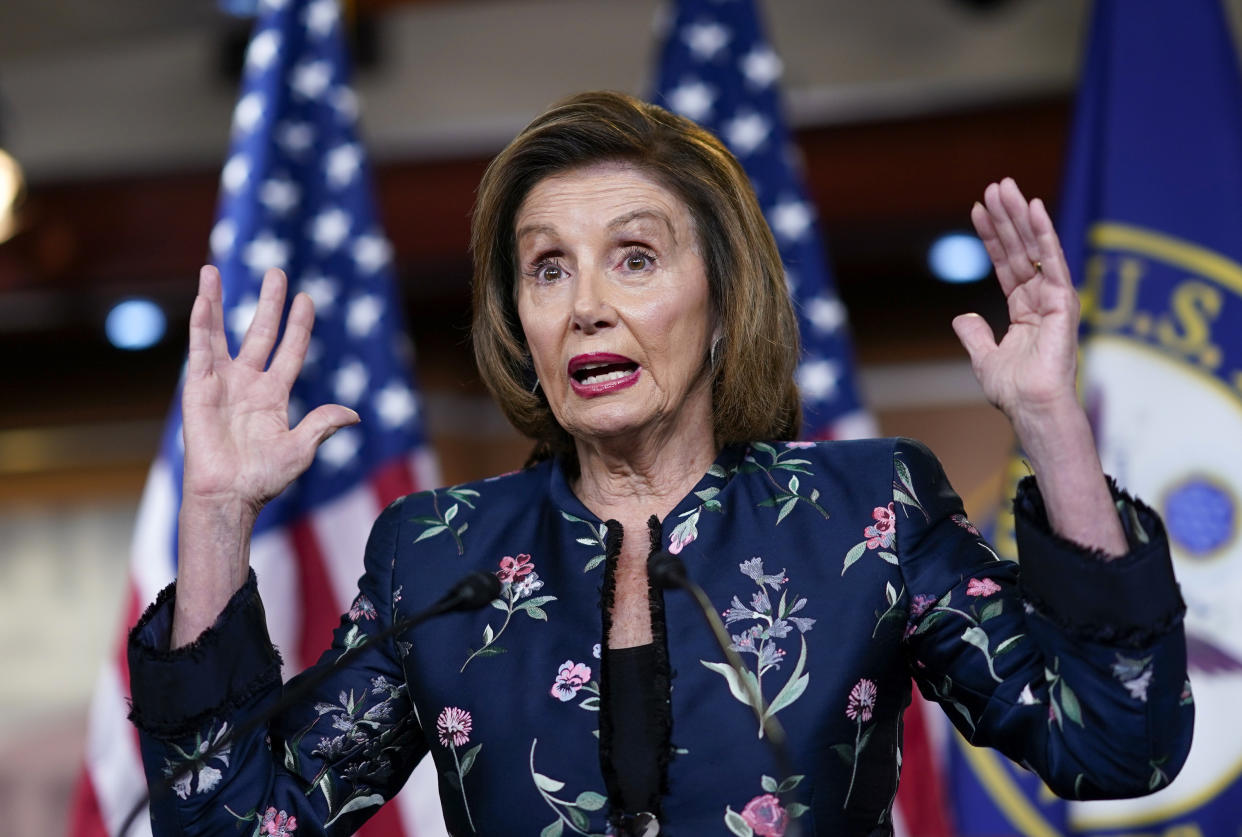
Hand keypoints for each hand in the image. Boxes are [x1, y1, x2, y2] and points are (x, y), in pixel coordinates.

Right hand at [172, 266, 357, 645]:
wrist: (229, 496)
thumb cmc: (263, 479)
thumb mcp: (301, 450)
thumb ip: (322, 425)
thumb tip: (354, 413)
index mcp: (273, 395)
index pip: (289, 350)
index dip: (298, 325)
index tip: (306, 298)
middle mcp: (247, 383)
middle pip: (259, 332)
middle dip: (268, 302)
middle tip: (276, 271)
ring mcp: (221, 383)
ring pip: (219, 332)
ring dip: (217, 301)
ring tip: (213, 269)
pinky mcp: (198, 389)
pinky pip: (199, 350)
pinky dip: (200, 324)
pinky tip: (202, 299)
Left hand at [954, 181, 1125, 556]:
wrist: (1032, 409)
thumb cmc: (1014, 392)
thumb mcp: (985, 358)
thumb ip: (975, 335)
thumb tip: (962, 317)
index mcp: (1025, 310)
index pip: (1006, 264)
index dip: (992, 237)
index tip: (977, 210)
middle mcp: (1041, 299)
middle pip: (1020, 249)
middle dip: (1005, 218)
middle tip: (994, 186)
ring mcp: (1053, 298)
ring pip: (1034, 248)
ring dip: (1020, 216)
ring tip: (1005, 187)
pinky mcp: (1063, 301)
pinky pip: (1053, 260)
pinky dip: (1045, 233)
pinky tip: (1034, 208)